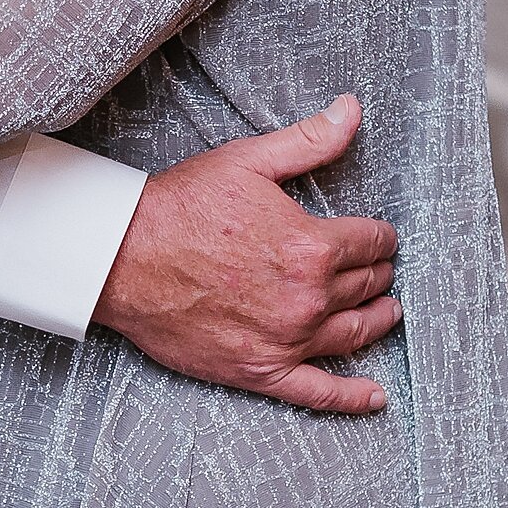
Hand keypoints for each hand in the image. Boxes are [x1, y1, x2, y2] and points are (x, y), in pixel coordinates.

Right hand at [94, 96, 400, 412]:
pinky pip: (319, 393)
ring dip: (377, 321)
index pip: (371, 243)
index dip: (380, 236)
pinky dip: (351, 397)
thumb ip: (309, 141)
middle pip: (366, 287)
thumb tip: (352, 111)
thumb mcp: (249, 162)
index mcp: (312, 247)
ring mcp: (286, 341)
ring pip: (354, 334)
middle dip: (377, 274)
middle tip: (378, 268)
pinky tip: (374, 396)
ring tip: (385, 313)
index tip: (377, 235)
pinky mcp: (260, 371)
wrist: (122, 260)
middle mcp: (307, 299)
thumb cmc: (180, 208)